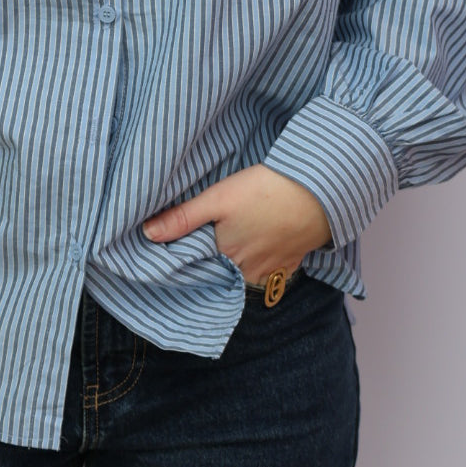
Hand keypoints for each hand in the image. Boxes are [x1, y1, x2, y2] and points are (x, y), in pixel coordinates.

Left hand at [141, 164, 332, 285]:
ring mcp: (273, 270)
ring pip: (245, 273)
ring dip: (237, 263)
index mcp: (226, 260)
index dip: (188, 260)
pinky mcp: (292, 263)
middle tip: (204, 242)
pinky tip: (258, 245)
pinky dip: (261, 261)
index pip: (198, 269)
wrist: (318, 193)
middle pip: (222, 272)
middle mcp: (248, 273)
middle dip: (213, 262)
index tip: (178, 250)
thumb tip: (147, 234)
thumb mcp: (218, 199)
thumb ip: (182, 218)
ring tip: (231, 242)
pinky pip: (270, 270)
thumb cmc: (265, 192)